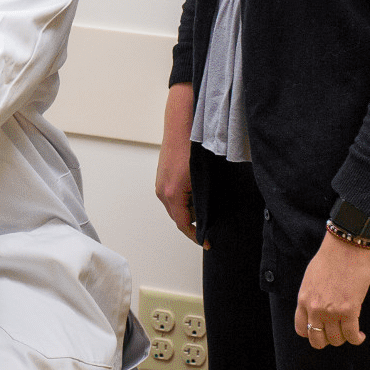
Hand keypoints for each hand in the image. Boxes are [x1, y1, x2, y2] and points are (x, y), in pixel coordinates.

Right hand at [155, 127, 196, 243]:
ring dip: (188, 210)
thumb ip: (200, 201)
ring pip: (175, 206)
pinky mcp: (162, 176)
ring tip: (205, 207)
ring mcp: (161, 183)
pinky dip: (184, 200)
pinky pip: (172, 195)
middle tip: (209, 225)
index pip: (183, 223)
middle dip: (192, 223)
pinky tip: (196, 193)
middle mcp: (162, 191)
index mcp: (171, 194)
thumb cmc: (190, 148)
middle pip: (177, 217)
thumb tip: (205, 216)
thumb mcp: (200, 180)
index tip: (206, 242)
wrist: (180, 127)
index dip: (195, 235)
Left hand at [294, 231, 369, 349]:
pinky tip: (360, 335)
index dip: (312, 334)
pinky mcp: (349, 310)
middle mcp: (314, 308)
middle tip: (338, 333)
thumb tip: (318, 309)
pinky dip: (357, 338)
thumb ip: (312, 296)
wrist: (346, 246)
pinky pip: (352, 336)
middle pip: (317, 340)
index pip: (301, 329)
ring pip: (336, 340)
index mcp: (303, 299)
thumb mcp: (311, 279)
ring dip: (344, 338)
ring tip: (351, 332)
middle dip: (328, 340)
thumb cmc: (331, 258)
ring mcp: (331, 311)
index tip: (322, 330)